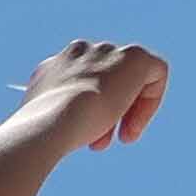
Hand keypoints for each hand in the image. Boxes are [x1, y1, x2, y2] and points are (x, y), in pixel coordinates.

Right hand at [22, 40, 165, 151]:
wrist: (51, 121)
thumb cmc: (41, 132)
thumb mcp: (42, 124)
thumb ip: (55, 116)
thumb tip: (64, 127)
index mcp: (53, 65)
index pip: (77, 83)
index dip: (85, 112)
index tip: (85, 136)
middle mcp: (79, 52)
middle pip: (104, 81)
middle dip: (105, 114)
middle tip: (101, 144)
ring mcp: (107, 52)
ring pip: (127, 81)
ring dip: (124, 113)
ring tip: (120, 139)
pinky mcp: (135, 56)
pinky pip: (155, 74)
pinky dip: (150, 102)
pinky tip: (134, 126)